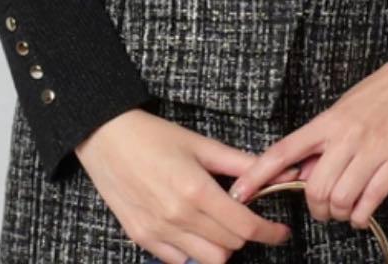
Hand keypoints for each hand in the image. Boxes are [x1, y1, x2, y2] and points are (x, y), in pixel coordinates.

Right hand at [74, 108, 301, 263]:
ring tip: (219, 222)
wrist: (106, 138)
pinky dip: (194, 251)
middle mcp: (178, 217)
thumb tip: (280, 170)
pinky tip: (194, 229)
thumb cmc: (154, 136)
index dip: (269, 232)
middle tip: (245, 215)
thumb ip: (240, 163)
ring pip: (207, 260)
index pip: (244, 227)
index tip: (281, 231)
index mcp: (196, 190)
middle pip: (230, 247)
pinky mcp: (142, 239)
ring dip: (221, 245)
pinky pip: (179, 261)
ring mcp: (158, 231)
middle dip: (245, 234)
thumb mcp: (201, 144)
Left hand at [225, 63, 387, 230]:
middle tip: (323, 209)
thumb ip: (323, 140)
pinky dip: (361, 217)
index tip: (238, 194)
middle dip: (315, 209)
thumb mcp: (344, 108)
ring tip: (345, 211)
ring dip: (339, 214)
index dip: (258, 175)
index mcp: (328, 121)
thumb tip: (302, 173)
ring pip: (340, 198)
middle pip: (314, 188)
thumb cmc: (382, 92)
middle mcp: (346, 136)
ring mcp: (372, 150)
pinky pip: (370, 200)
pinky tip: (361, 214)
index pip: (283, 150)